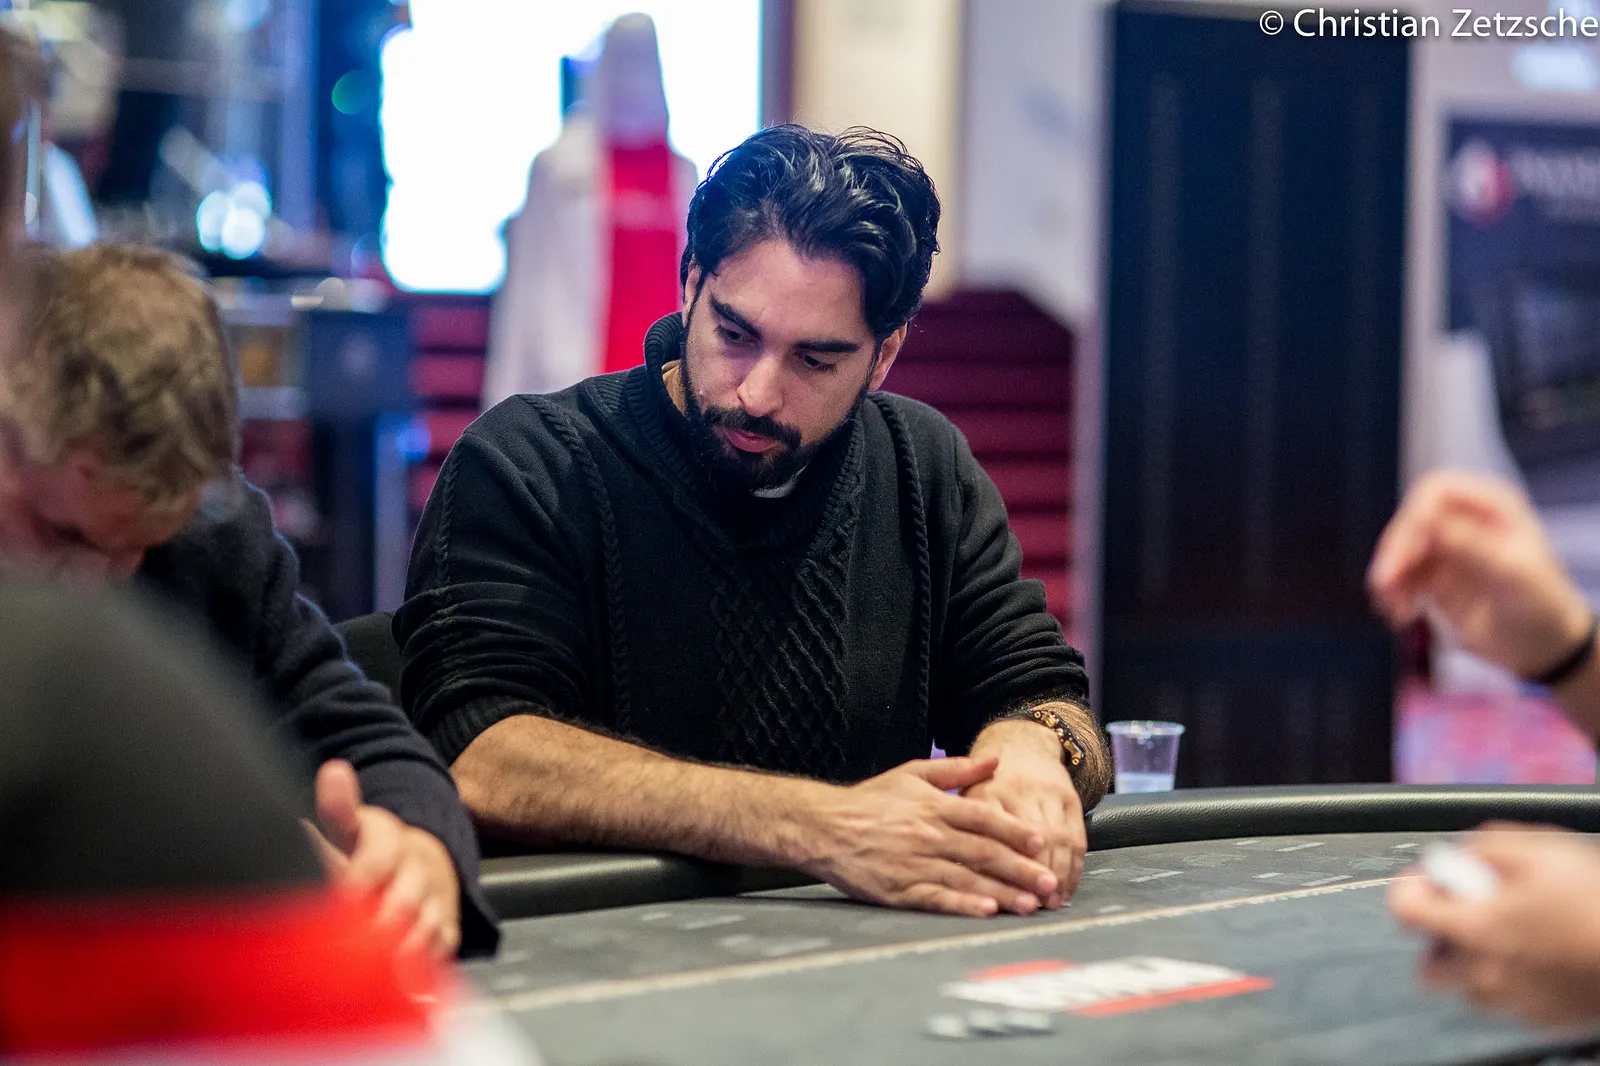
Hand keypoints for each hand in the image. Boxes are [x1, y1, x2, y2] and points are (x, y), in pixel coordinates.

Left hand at [308, 760, 461, 958]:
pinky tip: (390, 986)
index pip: (376, 860)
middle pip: (402, 903)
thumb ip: (339, 808)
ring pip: (422, 933)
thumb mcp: (353, 826)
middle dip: (370, 928)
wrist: (425, 864)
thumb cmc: (374, 851)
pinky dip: (416, 973)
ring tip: (360, 973)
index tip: (332, 903)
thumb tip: (333, 772)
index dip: (352, 883)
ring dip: (391, 955)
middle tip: (338, 949)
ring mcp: (437, 904)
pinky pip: (437, 955)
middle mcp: (421, 871)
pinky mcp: (447, 932)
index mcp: (394, 841)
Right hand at [800, 755, 1057, 917]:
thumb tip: (996, 761)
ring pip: (967, 879)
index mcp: (934, 807)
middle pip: (984, 853)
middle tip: (1050, 884)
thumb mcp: (912, 774)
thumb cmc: (869, 800)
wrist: (824, 827)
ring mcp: (914, 863)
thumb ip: (956, 769)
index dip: (1015, 830)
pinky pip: (937, 898)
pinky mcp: (899, 889)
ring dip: (1002, 892)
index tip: (1042, 842)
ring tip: (1030, 904)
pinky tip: (985, 911)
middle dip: (1021, 869)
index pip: (984, 818)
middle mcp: (929, 835)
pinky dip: (963, 905)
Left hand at [965, 719, 1086, 909]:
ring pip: (1058, 839)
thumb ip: (962, 832)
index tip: (1001, 895)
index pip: (994, 834)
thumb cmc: (986, 781)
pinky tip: (1067, 888)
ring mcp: (1048, 794)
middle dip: (1034, 875)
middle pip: (1033, 838)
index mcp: (987, 792)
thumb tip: (956, 878)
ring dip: (1058, 875)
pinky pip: (1077, 837)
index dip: (1000, 867)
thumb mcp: (964, 796)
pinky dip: (1074, 866)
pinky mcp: (1070, 798)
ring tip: (1051, 903)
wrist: (1021, 743)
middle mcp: (1020, 791)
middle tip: (1033, 906)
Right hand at [1367, 470, 1590, 678]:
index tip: (1405, 553)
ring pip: (1399, 549)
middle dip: (1395, 552)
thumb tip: (1427, 522)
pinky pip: (1399, 575)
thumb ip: (1472, 545)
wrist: (1542, 648)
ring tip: (1394, 608)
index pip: (1437, 492)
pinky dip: (1392, 592)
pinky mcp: (1432, 575)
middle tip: (1386, 584)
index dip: (1414, 516)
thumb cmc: (1541, 605)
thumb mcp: (1512, 573)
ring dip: (1390, 576)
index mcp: (1492, 505)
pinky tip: (1399, 614)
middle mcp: (1465, 519)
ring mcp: (1446, 547)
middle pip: (1411, 521)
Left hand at [1388, 823, 1599, 1025]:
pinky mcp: (1540, 1016)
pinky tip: (1538, 954)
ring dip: (1476, 959)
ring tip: (1512, 933)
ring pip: (1467, 984)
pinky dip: (1511, 977)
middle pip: (1429, 963)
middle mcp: (1486, 972)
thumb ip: (1485, 846)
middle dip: (1440, 936)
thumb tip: (1464, 852)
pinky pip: (1506, 998)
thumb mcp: (1539, 849)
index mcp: (1476, 929)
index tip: (1430, 879)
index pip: (1404, 909)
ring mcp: (1513, 1000)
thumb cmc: (1596, 903)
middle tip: (1469, 913)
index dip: (1413, 886)